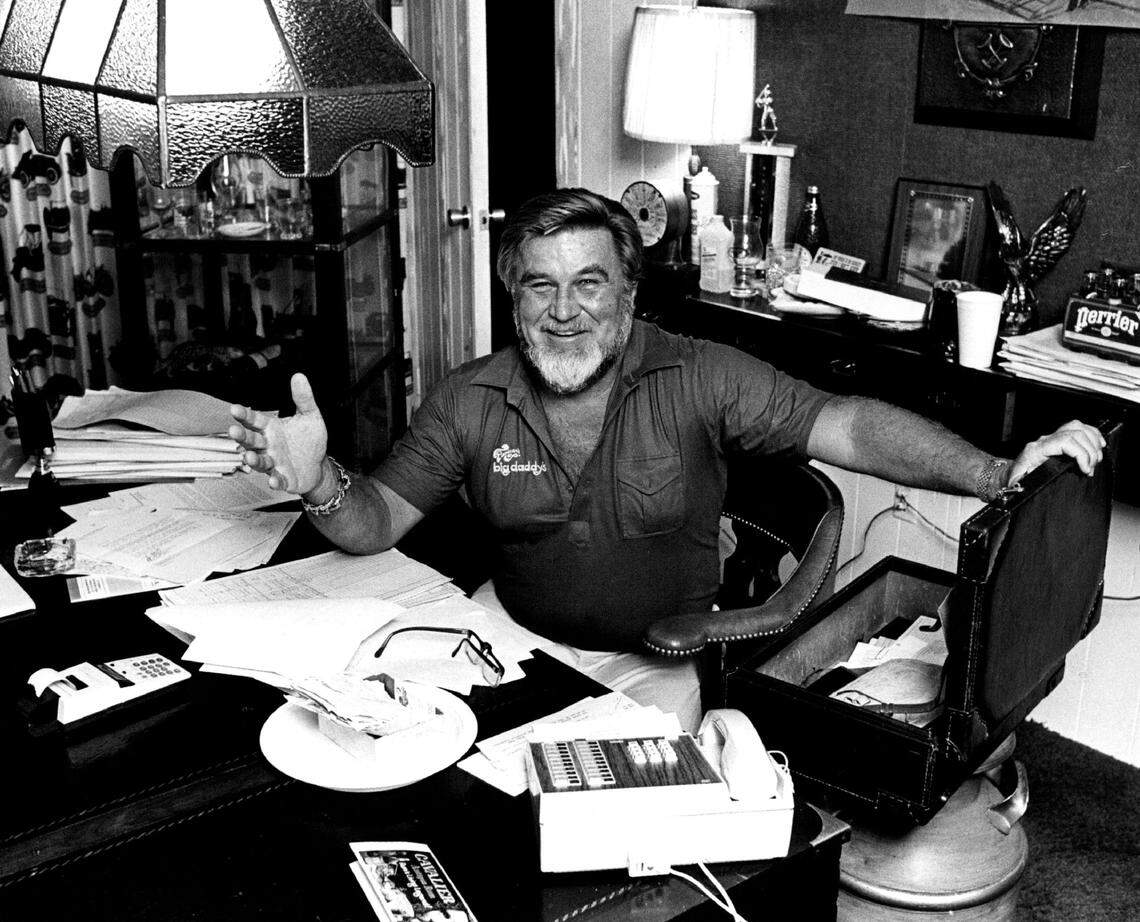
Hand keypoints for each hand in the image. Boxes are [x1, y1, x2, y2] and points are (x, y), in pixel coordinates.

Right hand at [229, 373, 327, 493]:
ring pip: (259, 461)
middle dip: (242, 437)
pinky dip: (275, 481)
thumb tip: (299, 376)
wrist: (318, 465)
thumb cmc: (309, 441)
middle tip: (233, 430)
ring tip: (249, 457)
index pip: (254, 420)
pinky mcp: (283, 479)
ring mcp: (273, 463)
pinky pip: (277, 480)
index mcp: (271, 428)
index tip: (235, 408)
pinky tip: (274, 481)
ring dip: (253, 460)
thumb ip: (303, 399)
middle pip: (251, 441)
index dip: (244, 415)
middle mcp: (268, 446)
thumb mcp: (310, 417)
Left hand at [1008, 420, 1104, 486]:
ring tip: (1095, 461)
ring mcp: (1051, 438)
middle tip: (1090, 469)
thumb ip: (1028, 484)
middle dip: (1089, 452)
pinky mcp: (1057, 440)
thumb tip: (1038, 487)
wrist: (1011, 476)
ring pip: (1077, 428)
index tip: (1086, 470)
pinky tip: (1099, 445)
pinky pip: (1077, 428)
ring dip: (1092, 444)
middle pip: (1075, 434)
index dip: (1081, 454)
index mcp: (1035, 450)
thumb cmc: (1016, 483)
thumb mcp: (1019, 486)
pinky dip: (1091, 434)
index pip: (1064, 441)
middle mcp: (1044, 441)